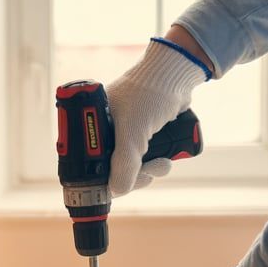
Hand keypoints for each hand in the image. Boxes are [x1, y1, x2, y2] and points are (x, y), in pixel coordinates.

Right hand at [106, 39, 207, 196]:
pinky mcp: (144, 133)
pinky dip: (157, 162)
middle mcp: (106, 129)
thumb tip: (116, 191)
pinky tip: (167, 158)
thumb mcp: (133, 133)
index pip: (91, 163)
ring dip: (151, 170)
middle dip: (136, 176)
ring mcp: (126, 132)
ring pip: (133, 166)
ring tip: (163, 163)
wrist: (177, 75)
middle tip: (149, 174)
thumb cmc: (148, 95)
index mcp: (93, 125)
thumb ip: (124, 165)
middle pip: (114, 170)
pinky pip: (146, 158)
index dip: (105, 179)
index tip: (122, 186)